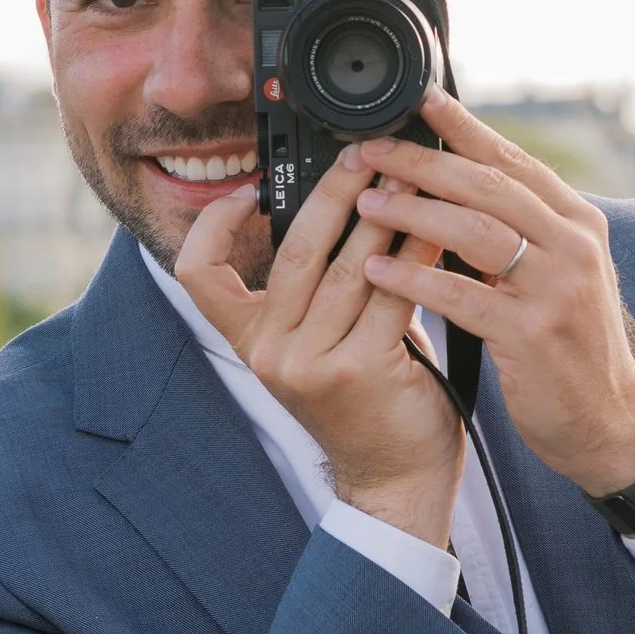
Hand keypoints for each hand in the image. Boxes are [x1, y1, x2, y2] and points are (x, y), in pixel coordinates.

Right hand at [174, 149, 462, 547]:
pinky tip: (437, 227)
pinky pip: (391, 292)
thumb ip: (324, 284)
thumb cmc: (369, 402)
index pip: (197, 273)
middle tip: (364, 154)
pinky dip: (416, 253)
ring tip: (412, 178)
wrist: (397, 480)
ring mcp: (312, 363)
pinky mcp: (360, 370)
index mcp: (251, 341)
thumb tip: (349, 200)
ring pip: (348, 265)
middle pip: (293, 249)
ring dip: (385, 214)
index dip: (212, 224)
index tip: (249, 190)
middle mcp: (272, 352)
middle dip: (333, 191)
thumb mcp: (325, 340)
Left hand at [350, 94, 634, 498]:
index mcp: (578, 223)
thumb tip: (458, 184)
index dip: (464, 129)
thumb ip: (522, 230)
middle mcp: (574, 246)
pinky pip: (461, 295)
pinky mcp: (532, 334)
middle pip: (488, 186)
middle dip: (423, 163)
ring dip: (412, 213)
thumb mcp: (560, 274)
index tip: (421, 101)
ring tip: (365, 202)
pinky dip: (414, 278)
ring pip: (473, 231)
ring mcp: (556, 289)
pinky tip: (377, 270)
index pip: (513, 162)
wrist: (609, 421)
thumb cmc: (572, 346)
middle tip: (372, 150)